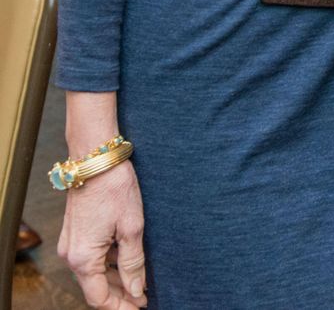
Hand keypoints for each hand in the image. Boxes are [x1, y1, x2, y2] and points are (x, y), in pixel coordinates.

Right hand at [58, 162, 146, 307]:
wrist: (95, 156)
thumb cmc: (114, 188)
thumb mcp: (131, 227)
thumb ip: (133, 262)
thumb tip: (136, 290)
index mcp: (83, 259)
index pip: (99, 299)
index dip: (121, 307)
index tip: (141, 307)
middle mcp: (71, 254)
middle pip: (96, 287)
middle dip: (121, 295)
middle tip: (145, 296)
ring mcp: (71, 242)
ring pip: (94, 272)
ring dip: (115, 279)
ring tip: (141, 280)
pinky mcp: (76, 231)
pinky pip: (92, 256)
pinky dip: (109, 262)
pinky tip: (128, 259)